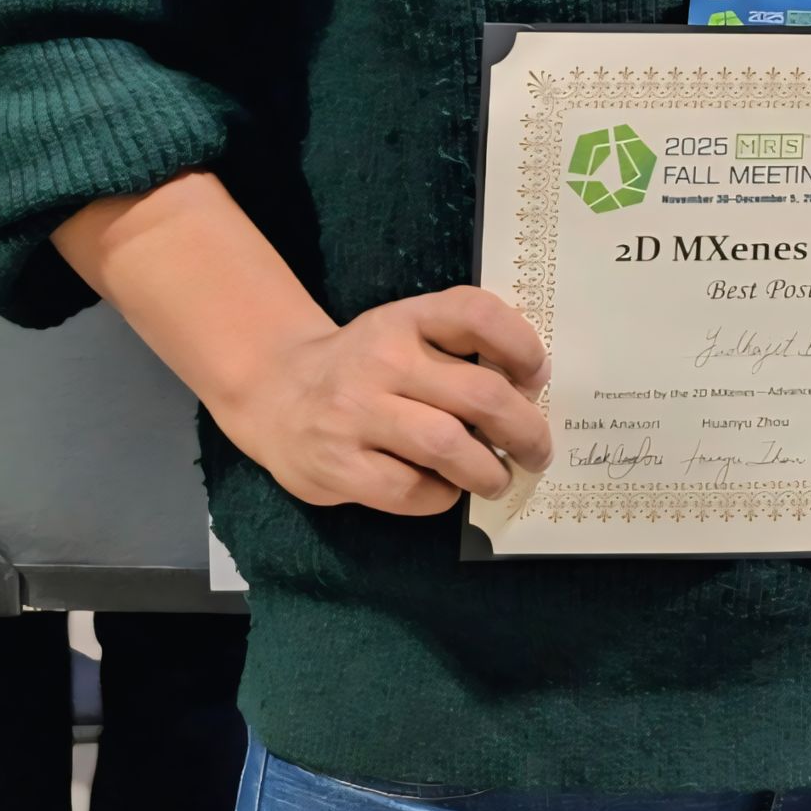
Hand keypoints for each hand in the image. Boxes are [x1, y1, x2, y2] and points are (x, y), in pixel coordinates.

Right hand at [214, 286, 551, 518]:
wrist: (272, 389)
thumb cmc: (363, 364)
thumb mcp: (404, 331)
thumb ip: (458, 345)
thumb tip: (530, 393)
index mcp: (405, 319)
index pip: (476, 313)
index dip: (521, 346)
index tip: (538, 378)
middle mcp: (380, 360)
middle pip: (479, 394)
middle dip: (525, 430)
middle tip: (538, 450)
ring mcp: (353, 414)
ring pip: (447, 445)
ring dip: (488, 471)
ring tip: (498, 479)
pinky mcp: (335, 465)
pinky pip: (409, 489)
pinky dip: (441, 496)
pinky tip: (446, 490)